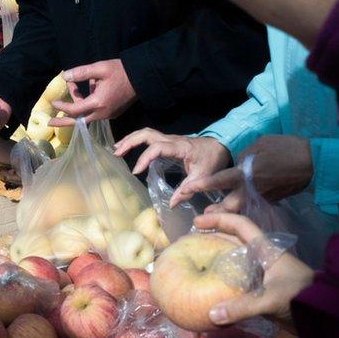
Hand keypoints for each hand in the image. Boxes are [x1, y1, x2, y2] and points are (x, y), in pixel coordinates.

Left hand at [48, 59, 136, 125]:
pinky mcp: (113, 113)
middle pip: (78, 120)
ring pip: (87, 114)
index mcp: (98, 103)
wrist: (141, 78)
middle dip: (63, 121)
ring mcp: (108, 115)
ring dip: (78, 104)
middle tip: (49, 122)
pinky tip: (89, 88)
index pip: (75, 110)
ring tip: (73, 87)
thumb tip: (64, 76)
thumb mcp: (100, 68)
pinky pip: (96, 112)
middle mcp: (102, 113)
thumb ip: (81, 73)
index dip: (62, 106)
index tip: (53, 102)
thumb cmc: (120, 72)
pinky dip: (88, 103)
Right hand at [113, 128, 231, 205]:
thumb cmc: (213, 159)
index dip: (145, 158)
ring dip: (130, 139)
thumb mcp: (204, 176)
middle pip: (146, 134)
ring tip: (117, 150)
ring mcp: (168, 139)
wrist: (221, 145)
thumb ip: (187, 190)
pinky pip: (148, 137)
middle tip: (117, 153)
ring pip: (145, 133)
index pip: (157, 148)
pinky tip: (127, 148)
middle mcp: (172, 140)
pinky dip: (136, 141)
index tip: (136, 171)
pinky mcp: (167, 142)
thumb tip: (170, 204)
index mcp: (180, 147)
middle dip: (130, 142)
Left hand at [187, 135, 312, 212]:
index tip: (188, 189)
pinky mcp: (272, 201)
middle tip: (200, 220)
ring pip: (241, 209)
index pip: (220, 180)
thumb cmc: (286, 148)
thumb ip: (244, 156)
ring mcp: (262, 197)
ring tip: (215, 219)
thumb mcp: (260, 144)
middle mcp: (252, 189)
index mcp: (246, 172)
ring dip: (228, 214)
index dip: (203, 185)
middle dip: (215, 213)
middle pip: (229, 205)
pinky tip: (237, 212)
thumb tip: (238, 166)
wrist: (314, 162)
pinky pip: (253, 206)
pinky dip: (244, 209)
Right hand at [193, 212, 312, 325]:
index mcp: (266, 250)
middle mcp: (263, 258)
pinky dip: (225, 282)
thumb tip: (211, 314)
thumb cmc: (301, 297)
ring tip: (198, 263)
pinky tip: (212, 290)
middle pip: (235, 240)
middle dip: (214, 237)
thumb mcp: (271, 299)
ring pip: (236, 261)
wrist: (327, 317)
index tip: (196, 222)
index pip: (240, 225)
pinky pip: (239, 282)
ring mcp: (263, 275)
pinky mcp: (263, 292)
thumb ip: (242, 307)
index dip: (219, 220)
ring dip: (218, 259)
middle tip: (192, 242)